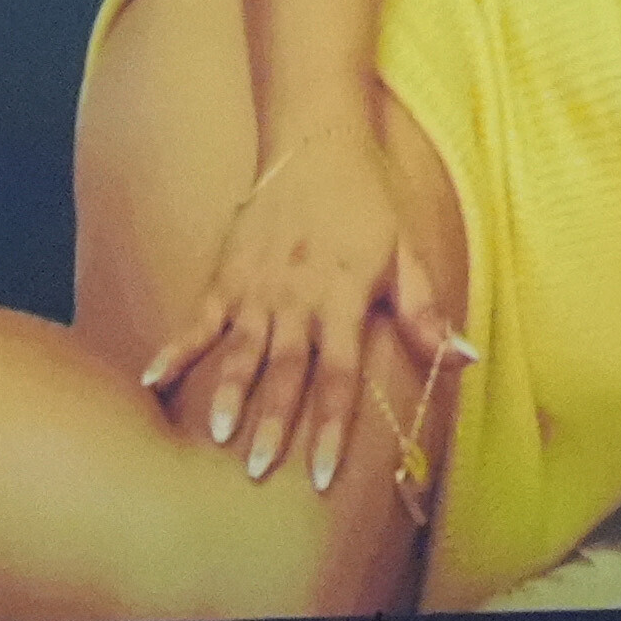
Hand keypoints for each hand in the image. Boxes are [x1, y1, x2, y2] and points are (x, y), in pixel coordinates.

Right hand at [141, 120, 464, 490]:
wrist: (315, 145)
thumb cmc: (368, 205)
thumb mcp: (409, 255)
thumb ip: (426, 313)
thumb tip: (466, 358)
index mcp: (344, 300)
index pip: (338, 376)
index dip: (328, 428)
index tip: (320, 475)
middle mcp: (297, 299)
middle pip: (285, 371)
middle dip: (272, 423)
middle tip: (258, 469)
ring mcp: (256, 288)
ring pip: (240, 350)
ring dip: (228, 393)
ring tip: (216, 434)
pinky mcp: (227, 275)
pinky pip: (198, 319)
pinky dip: (176, 349)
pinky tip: (154, 381)